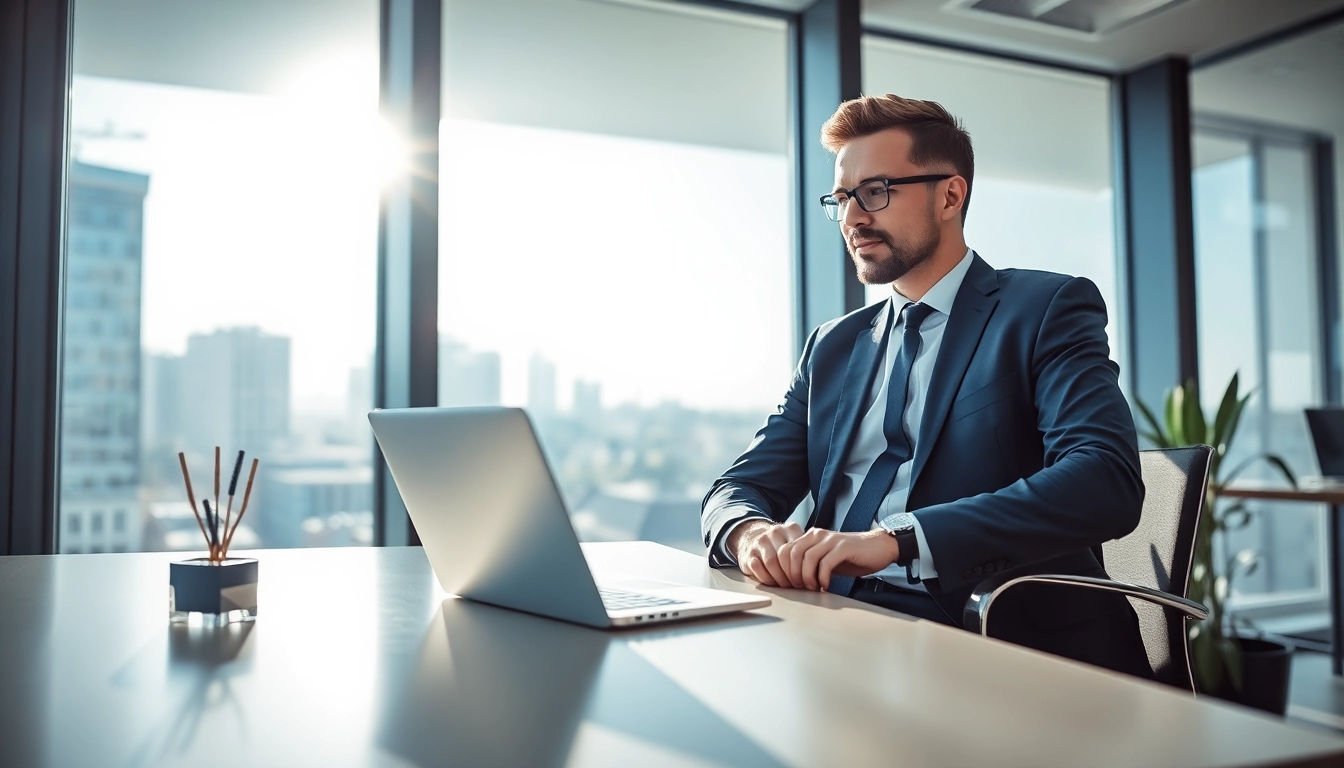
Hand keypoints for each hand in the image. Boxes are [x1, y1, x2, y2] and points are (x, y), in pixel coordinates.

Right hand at [729, 521, 803, 586]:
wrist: (752, 537)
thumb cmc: (780, 545)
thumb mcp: (796, 542)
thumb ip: (807, 552)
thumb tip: (822, 573)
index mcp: (790, 528)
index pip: (800, 549)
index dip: (804, 568)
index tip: (808, 579)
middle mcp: (775, 532)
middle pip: (786, 557)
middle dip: (792, 575)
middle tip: (797, 586)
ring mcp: (760, 541)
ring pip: (771, 563)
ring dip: (779, 578)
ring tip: (785, 586)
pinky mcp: (748, 552)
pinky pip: (757, 567)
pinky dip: (766, 578)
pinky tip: (773, 582)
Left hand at [776, 528, 900, 591]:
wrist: (880, 548)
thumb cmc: (853, 556)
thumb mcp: (826, 560)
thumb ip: (810, 565)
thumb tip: (794, 582)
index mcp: (810, 537)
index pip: (785, 550)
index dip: (784, 570)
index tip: (790, 585)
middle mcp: (817, 535)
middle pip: (792, 554)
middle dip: (793, 575)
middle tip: (800, 588)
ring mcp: (831, 540)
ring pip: (807, 558)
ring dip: (807, 577)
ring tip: (813, 588)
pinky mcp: (843, 547)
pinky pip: (825, 563)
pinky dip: (822, 577)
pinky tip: (826, 586)